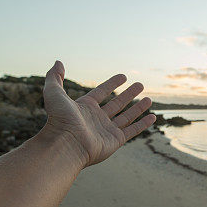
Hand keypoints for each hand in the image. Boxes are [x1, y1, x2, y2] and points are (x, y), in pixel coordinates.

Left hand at [41, 61, 155, 167]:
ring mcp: (107, 130)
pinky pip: (132, 130)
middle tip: (140, 85)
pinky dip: (143, 124)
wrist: (65, 144)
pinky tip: (153, 117)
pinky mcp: (115, 141)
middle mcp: (97, 119)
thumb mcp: (54, 93)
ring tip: (149, 99)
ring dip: (138, 108)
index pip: (102, 92)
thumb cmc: (59, 120)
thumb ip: (55, 77)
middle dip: (128, 94)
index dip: (112, 83)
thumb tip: (58, 62)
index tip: (123, 76)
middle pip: (116, 103)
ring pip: (126, 116)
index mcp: (85, 107)